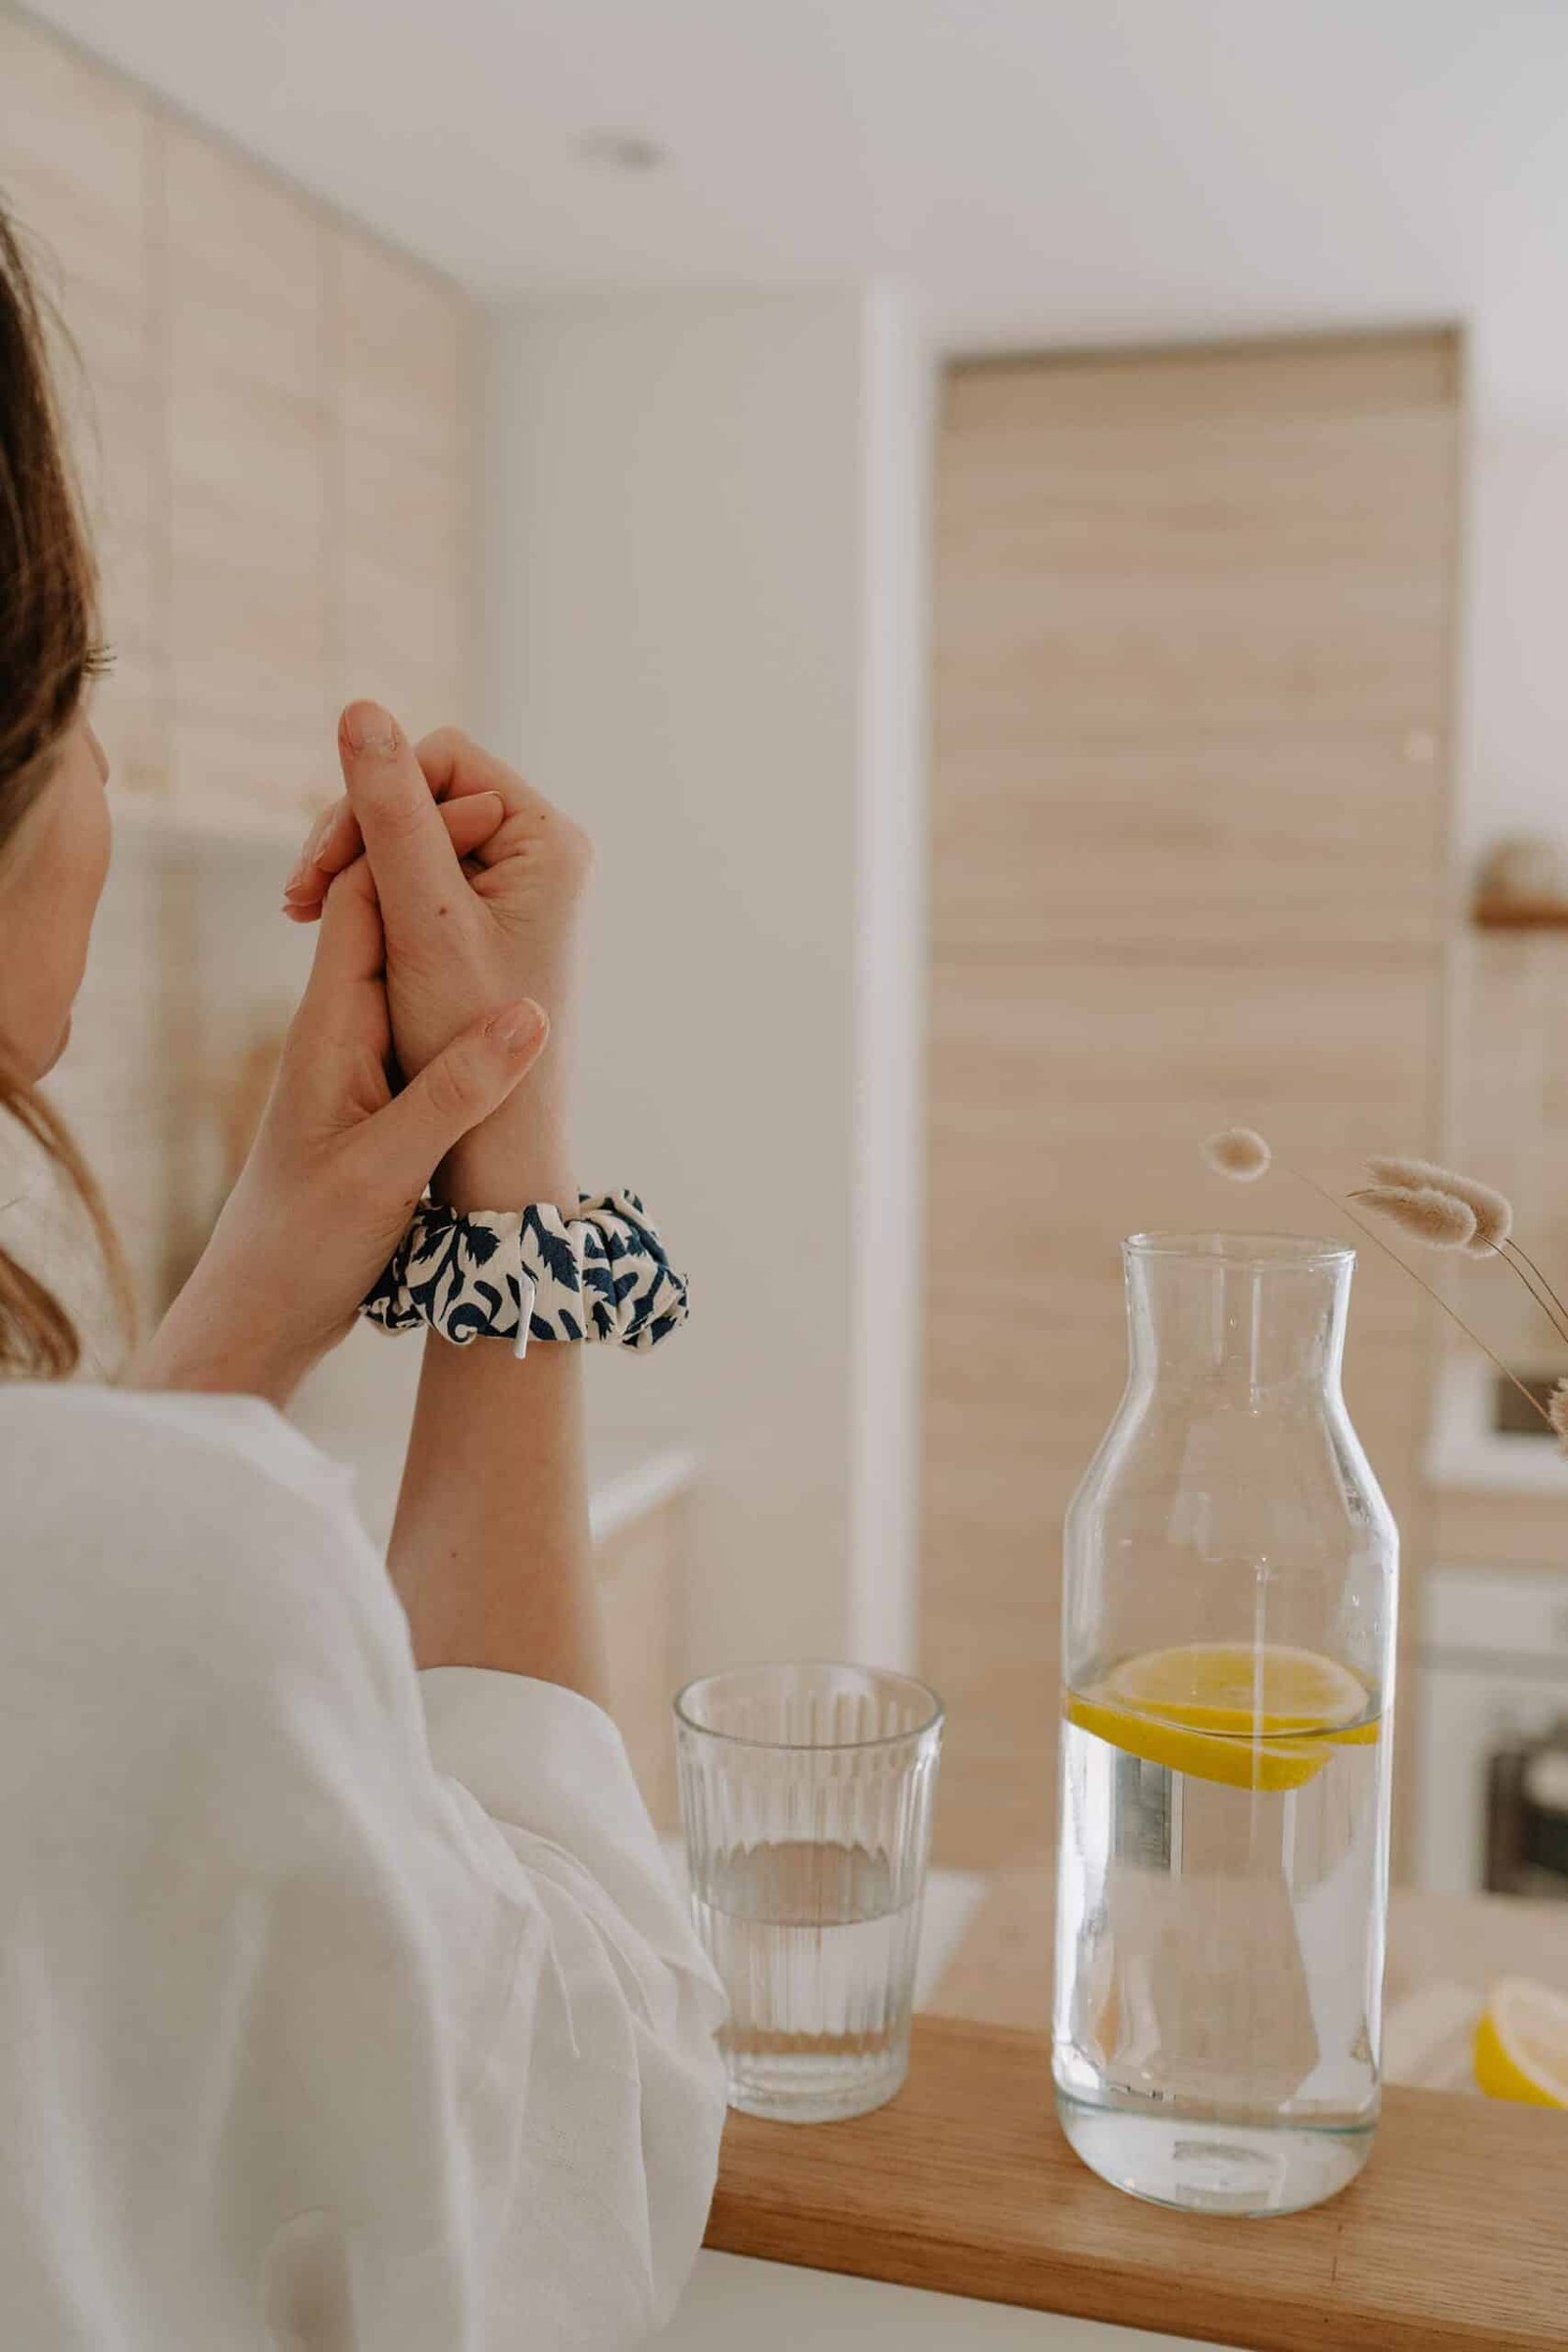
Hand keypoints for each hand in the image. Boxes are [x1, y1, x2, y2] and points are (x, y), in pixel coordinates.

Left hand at [131, 852, 547, 1405]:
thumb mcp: (385, 1170)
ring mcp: (360, 1064)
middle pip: (391, 915)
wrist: (260, 1316)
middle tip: (523, 836)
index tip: (495, 811)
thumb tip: (529, 1011)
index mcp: (331, 1026)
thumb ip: (454, 1092)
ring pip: (413, 970)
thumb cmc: (304, 1247)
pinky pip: (427, 1023)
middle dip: (447, 868)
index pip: (370, 897)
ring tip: (532, 899)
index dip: (422, 840)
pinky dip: (467, 997)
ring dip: (463, 931)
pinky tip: (516, 1002)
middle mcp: (341, 1030)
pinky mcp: (379, 1101)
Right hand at [283, 701, 591, 1211]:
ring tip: (305, 916)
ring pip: (419, 838)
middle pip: (429, 794)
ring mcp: (526, 889)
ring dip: (357, 866)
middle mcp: (550, 855)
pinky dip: (377, 897)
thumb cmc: (466, 1039)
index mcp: (552, 840)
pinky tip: (335, 931)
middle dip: (357, 835)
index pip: (442, 760)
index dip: (369, 797)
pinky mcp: (498, 922)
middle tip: (297, 902)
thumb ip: (390, 814)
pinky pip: (426, 879)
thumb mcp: (419, 918)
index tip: (318, 869)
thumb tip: (359, 706)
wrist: (500, 1145)